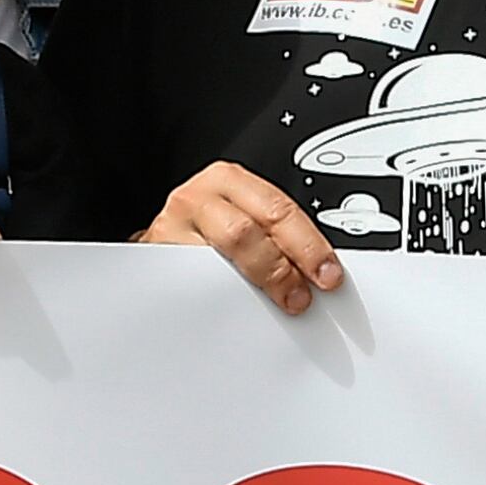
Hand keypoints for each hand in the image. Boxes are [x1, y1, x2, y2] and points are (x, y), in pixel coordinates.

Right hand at [144, 160, 344, 312]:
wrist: (172, 236)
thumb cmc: (216, 226)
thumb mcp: (250, 214)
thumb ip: (279, 232)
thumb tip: (322, 267)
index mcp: (228, 179)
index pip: (275, 210)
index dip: (307, 245)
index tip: (328, 273)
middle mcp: (196, 198)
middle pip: (243, 233)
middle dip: (279, 269)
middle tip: (301, 295)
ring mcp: (170, 228)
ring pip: (216, 260)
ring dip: (253, 286)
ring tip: (277, 301)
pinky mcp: (158, 259)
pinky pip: (194, 282)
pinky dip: (221, 298)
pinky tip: (240, 305)